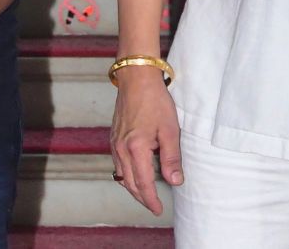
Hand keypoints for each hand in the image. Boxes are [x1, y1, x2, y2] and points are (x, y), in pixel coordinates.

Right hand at [109, 67, 182, 214]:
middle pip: (129, 183)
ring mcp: (114, 144)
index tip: (159, 209)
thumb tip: (175, 181)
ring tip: (147, 194)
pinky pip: (118, 165)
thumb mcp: (170, 129)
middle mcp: (120, 149)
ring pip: (121, 176)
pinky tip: (136, 175)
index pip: (143, 183)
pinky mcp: (113, 139)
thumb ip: (171, 157)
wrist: (136, 79)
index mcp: (135, 148)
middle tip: (154, 206)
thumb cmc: (156, 101)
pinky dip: (127, 175)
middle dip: (142, 197)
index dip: (151, 198)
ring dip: (133, 188)